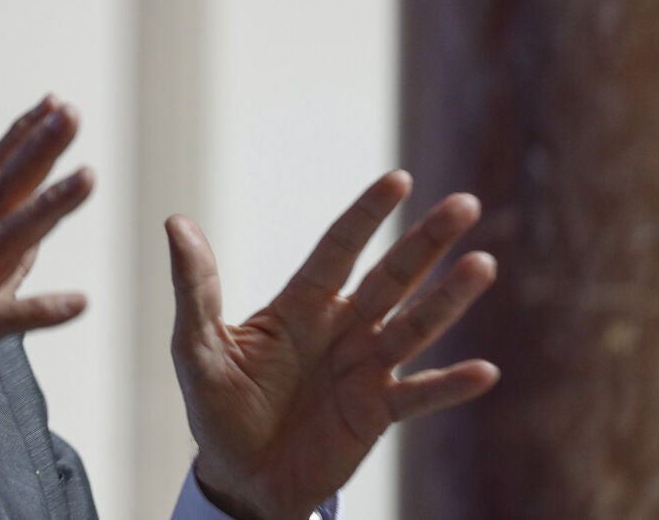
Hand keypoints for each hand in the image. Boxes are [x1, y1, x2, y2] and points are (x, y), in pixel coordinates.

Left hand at [167, 171, 499, 519]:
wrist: (239, 479)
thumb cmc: (216, 408)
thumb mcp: (196, 346)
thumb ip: (195, 287)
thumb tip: (175, 223)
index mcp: (300, 306)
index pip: (338, 249)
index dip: (367, 216)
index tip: (398, 180)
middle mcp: (341, 329)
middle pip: (389, 276)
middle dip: (425, 242)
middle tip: (465, 203)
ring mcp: (364, 369)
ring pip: (414, 325)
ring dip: (448, 298)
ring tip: (483, 264)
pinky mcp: (376, 413)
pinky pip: (419, 396)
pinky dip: (450, 386)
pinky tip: (484, 371)